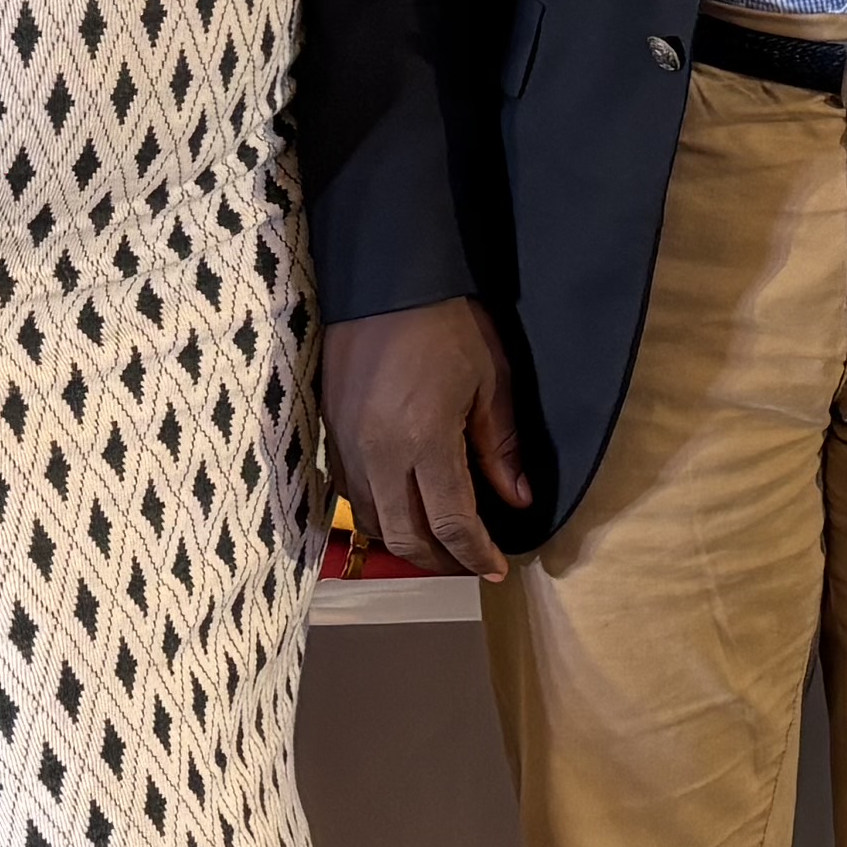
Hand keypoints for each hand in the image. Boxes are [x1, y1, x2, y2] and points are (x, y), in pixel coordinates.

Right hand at [327, 297, 529, 579]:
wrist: (384, 278)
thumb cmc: (446, 323)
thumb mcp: (490, 381)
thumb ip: (501, 448)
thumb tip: (516, 500)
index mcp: (424, 441)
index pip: (450, 523)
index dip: (476, 554)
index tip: (496, 568)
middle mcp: (379, 454)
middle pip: (405, 537)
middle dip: (441, 560)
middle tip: (470, 561)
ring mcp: (348, 445)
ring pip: (372, 521)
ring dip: (407, 541)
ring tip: (440, 541)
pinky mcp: (331, 431)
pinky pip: (351, 493)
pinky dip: (379, 513)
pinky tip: (403, 507)